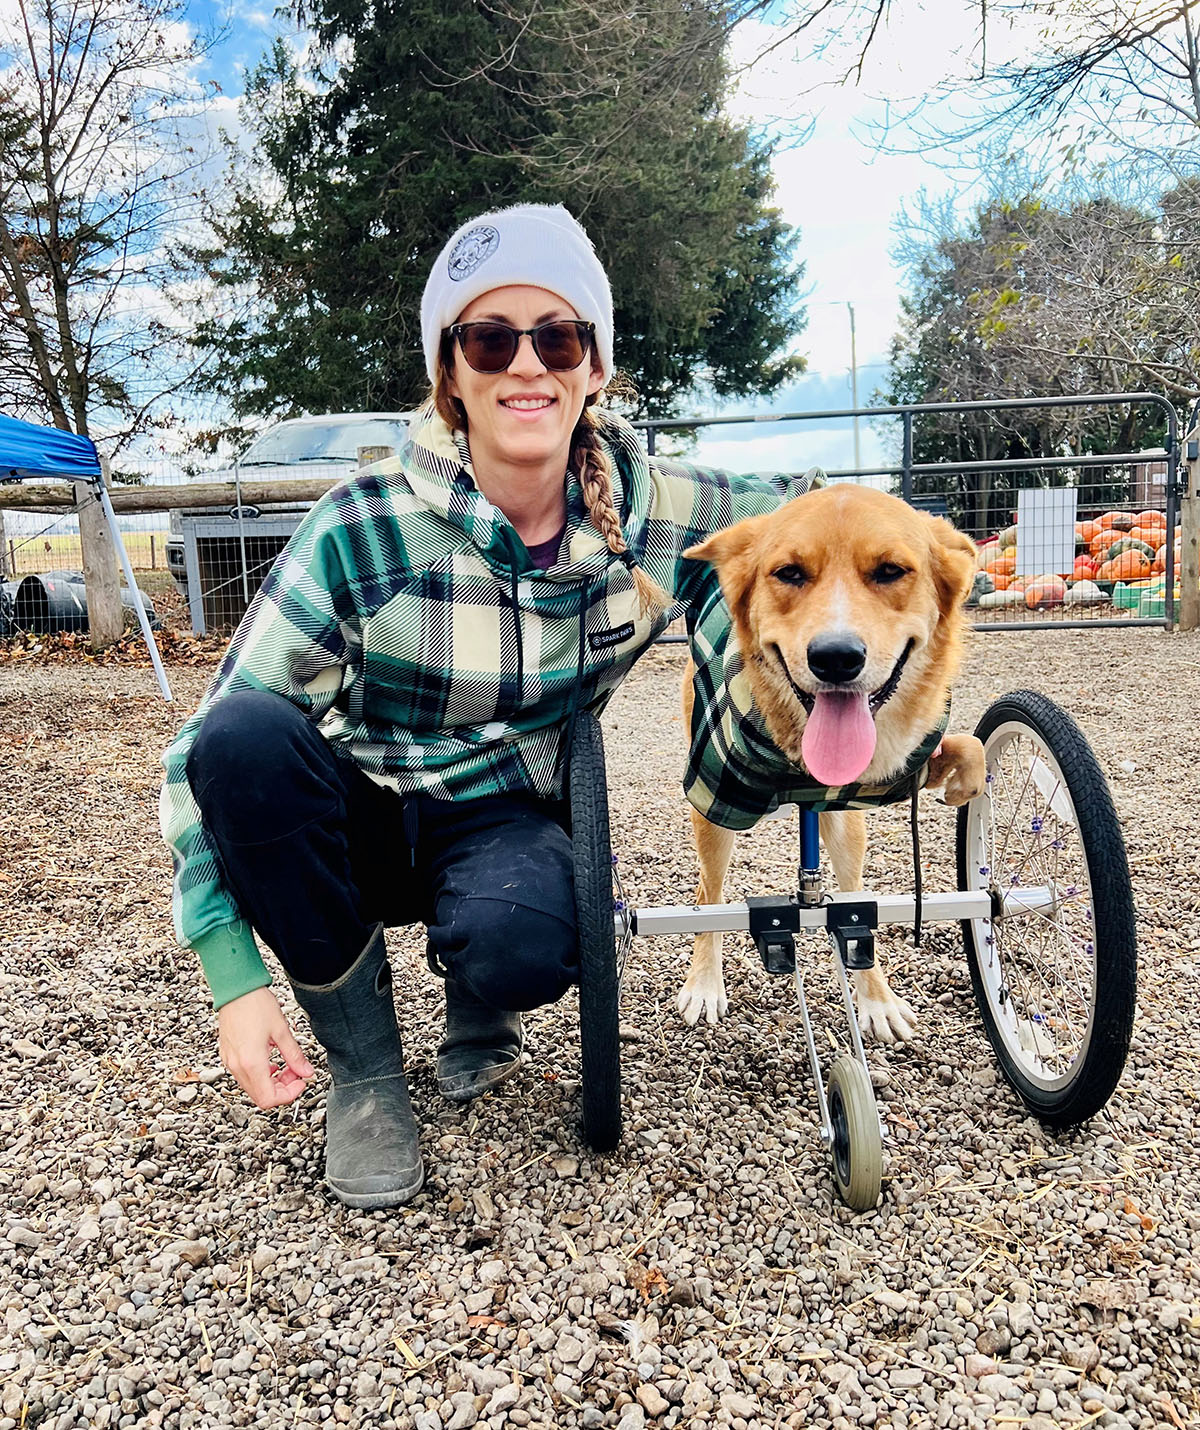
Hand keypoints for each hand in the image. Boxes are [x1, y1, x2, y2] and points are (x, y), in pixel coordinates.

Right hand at [217, 987, 315, 1108]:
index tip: (300, 1081)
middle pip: (260, 1096)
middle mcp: (237, 1066)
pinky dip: (260, 1074)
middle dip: (282, 1089)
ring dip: (271, 1082)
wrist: (235, 989)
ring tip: (286, 1064)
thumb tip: (306, 1072)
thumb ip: (295, 1056)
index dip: (288, 1095)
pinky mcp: (227, 1055)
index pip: (268, 1099)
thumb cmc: (256, 1004)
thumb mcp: (282, 1031)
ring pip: (252, 1087)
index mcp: (251, 1063)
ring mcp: (229, 1062)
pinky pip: (244, 1075)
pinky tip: (271, 1060)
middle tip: (296, 1072)